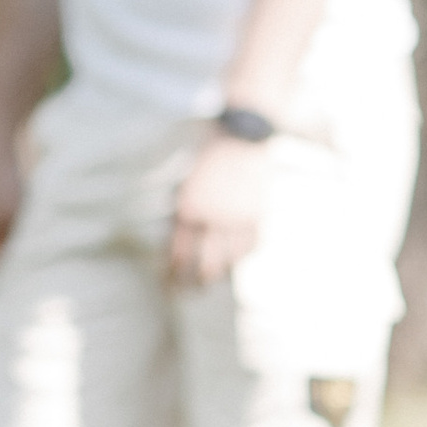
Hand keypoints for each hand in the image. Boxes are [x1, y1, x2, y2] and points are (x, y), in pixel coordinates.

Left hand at [169, 128, 272, 287]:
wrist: (241, 136)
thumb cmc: (209, 155)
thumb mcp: (187, 183)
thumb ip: (185, 212)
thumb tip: (181, 242)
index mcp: (189, 209)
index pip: (178, 253)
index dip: (173, 274)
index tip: (169, 284)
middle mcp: (212, 219)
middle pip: (205, 264)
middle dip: (197, 283)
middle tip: (193, 291)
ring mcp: (237, 219)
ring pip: (230, 260)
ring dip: (221, 273)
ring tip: (215, 278)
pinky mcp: (257, 215)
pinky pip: (251, 246)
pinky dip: (244, 255)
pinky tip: (238, 258)